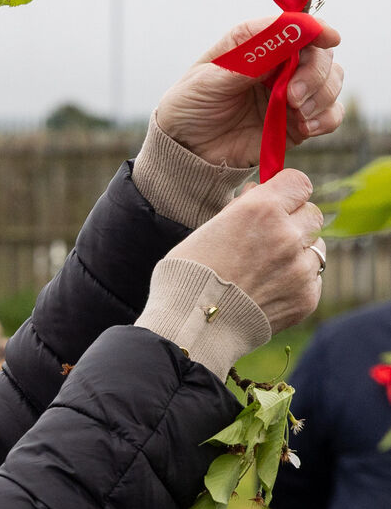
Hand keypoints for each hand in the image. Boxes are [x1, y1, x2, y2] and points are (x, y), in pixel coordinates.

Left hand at [154, 18, 343, 166]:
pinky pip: (329, 115)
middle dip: (315, 73)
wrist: (182, 153)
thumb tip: (293, 30)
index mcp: (255, 44)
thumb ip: (252, 57)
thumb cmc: (188, 108)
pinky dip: (326, 118)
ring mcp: (289, 93)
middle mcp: (278, 64)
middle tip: (293, 96)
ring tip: (297, 113)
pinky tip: (305, 128)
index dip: (316, 30)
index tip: (329, 39)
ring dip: (322, 96)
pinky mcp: (295, 122)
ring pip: (331, 82)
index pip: (296, 27)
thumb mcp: (210, 79)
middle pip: (321, 55)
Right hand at [166, 169, 324, 333]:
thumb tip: (260, 191)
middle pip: (313, 214)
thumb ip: (242, 207)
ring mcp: (300, 268)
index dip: (288, 192)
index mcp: (261, 209)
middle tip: (271, 239)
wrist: (191, 324)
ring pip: (317, 247)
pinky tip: (269, 291)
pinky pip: (313, 279)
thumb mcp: (209, 228)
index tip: (279, 202)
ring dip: (298, 253)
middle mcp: (287, 234)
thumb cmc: (191, 273)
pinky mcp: (307, 296)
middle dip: (295, 222)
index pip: (299, 183)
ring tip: (268, 270)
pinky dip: (296, 282)